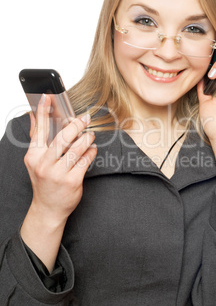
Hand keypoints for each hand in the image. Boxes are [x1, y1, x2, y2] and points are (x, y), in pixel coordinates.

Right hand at [25, 94, 96, 223]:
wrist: (48, 208)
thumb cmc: (44, 182)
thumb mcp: (35, 161)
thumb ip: (37, 138)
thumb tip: (33, 117)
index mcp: (34, 156)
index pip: (39, 130)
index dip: (43, 112)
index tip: (47, 97)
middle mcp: (44, 164)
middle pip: (63, 137)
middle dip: (76, 125)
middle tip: (84, 118)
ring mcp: (58, 174)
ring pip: (77, 148)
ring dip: (87, 138)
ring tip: (90, 135)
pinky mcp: (72, 181)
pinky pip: (86, 160)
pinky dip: (91, 152)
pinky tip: (91, 150)